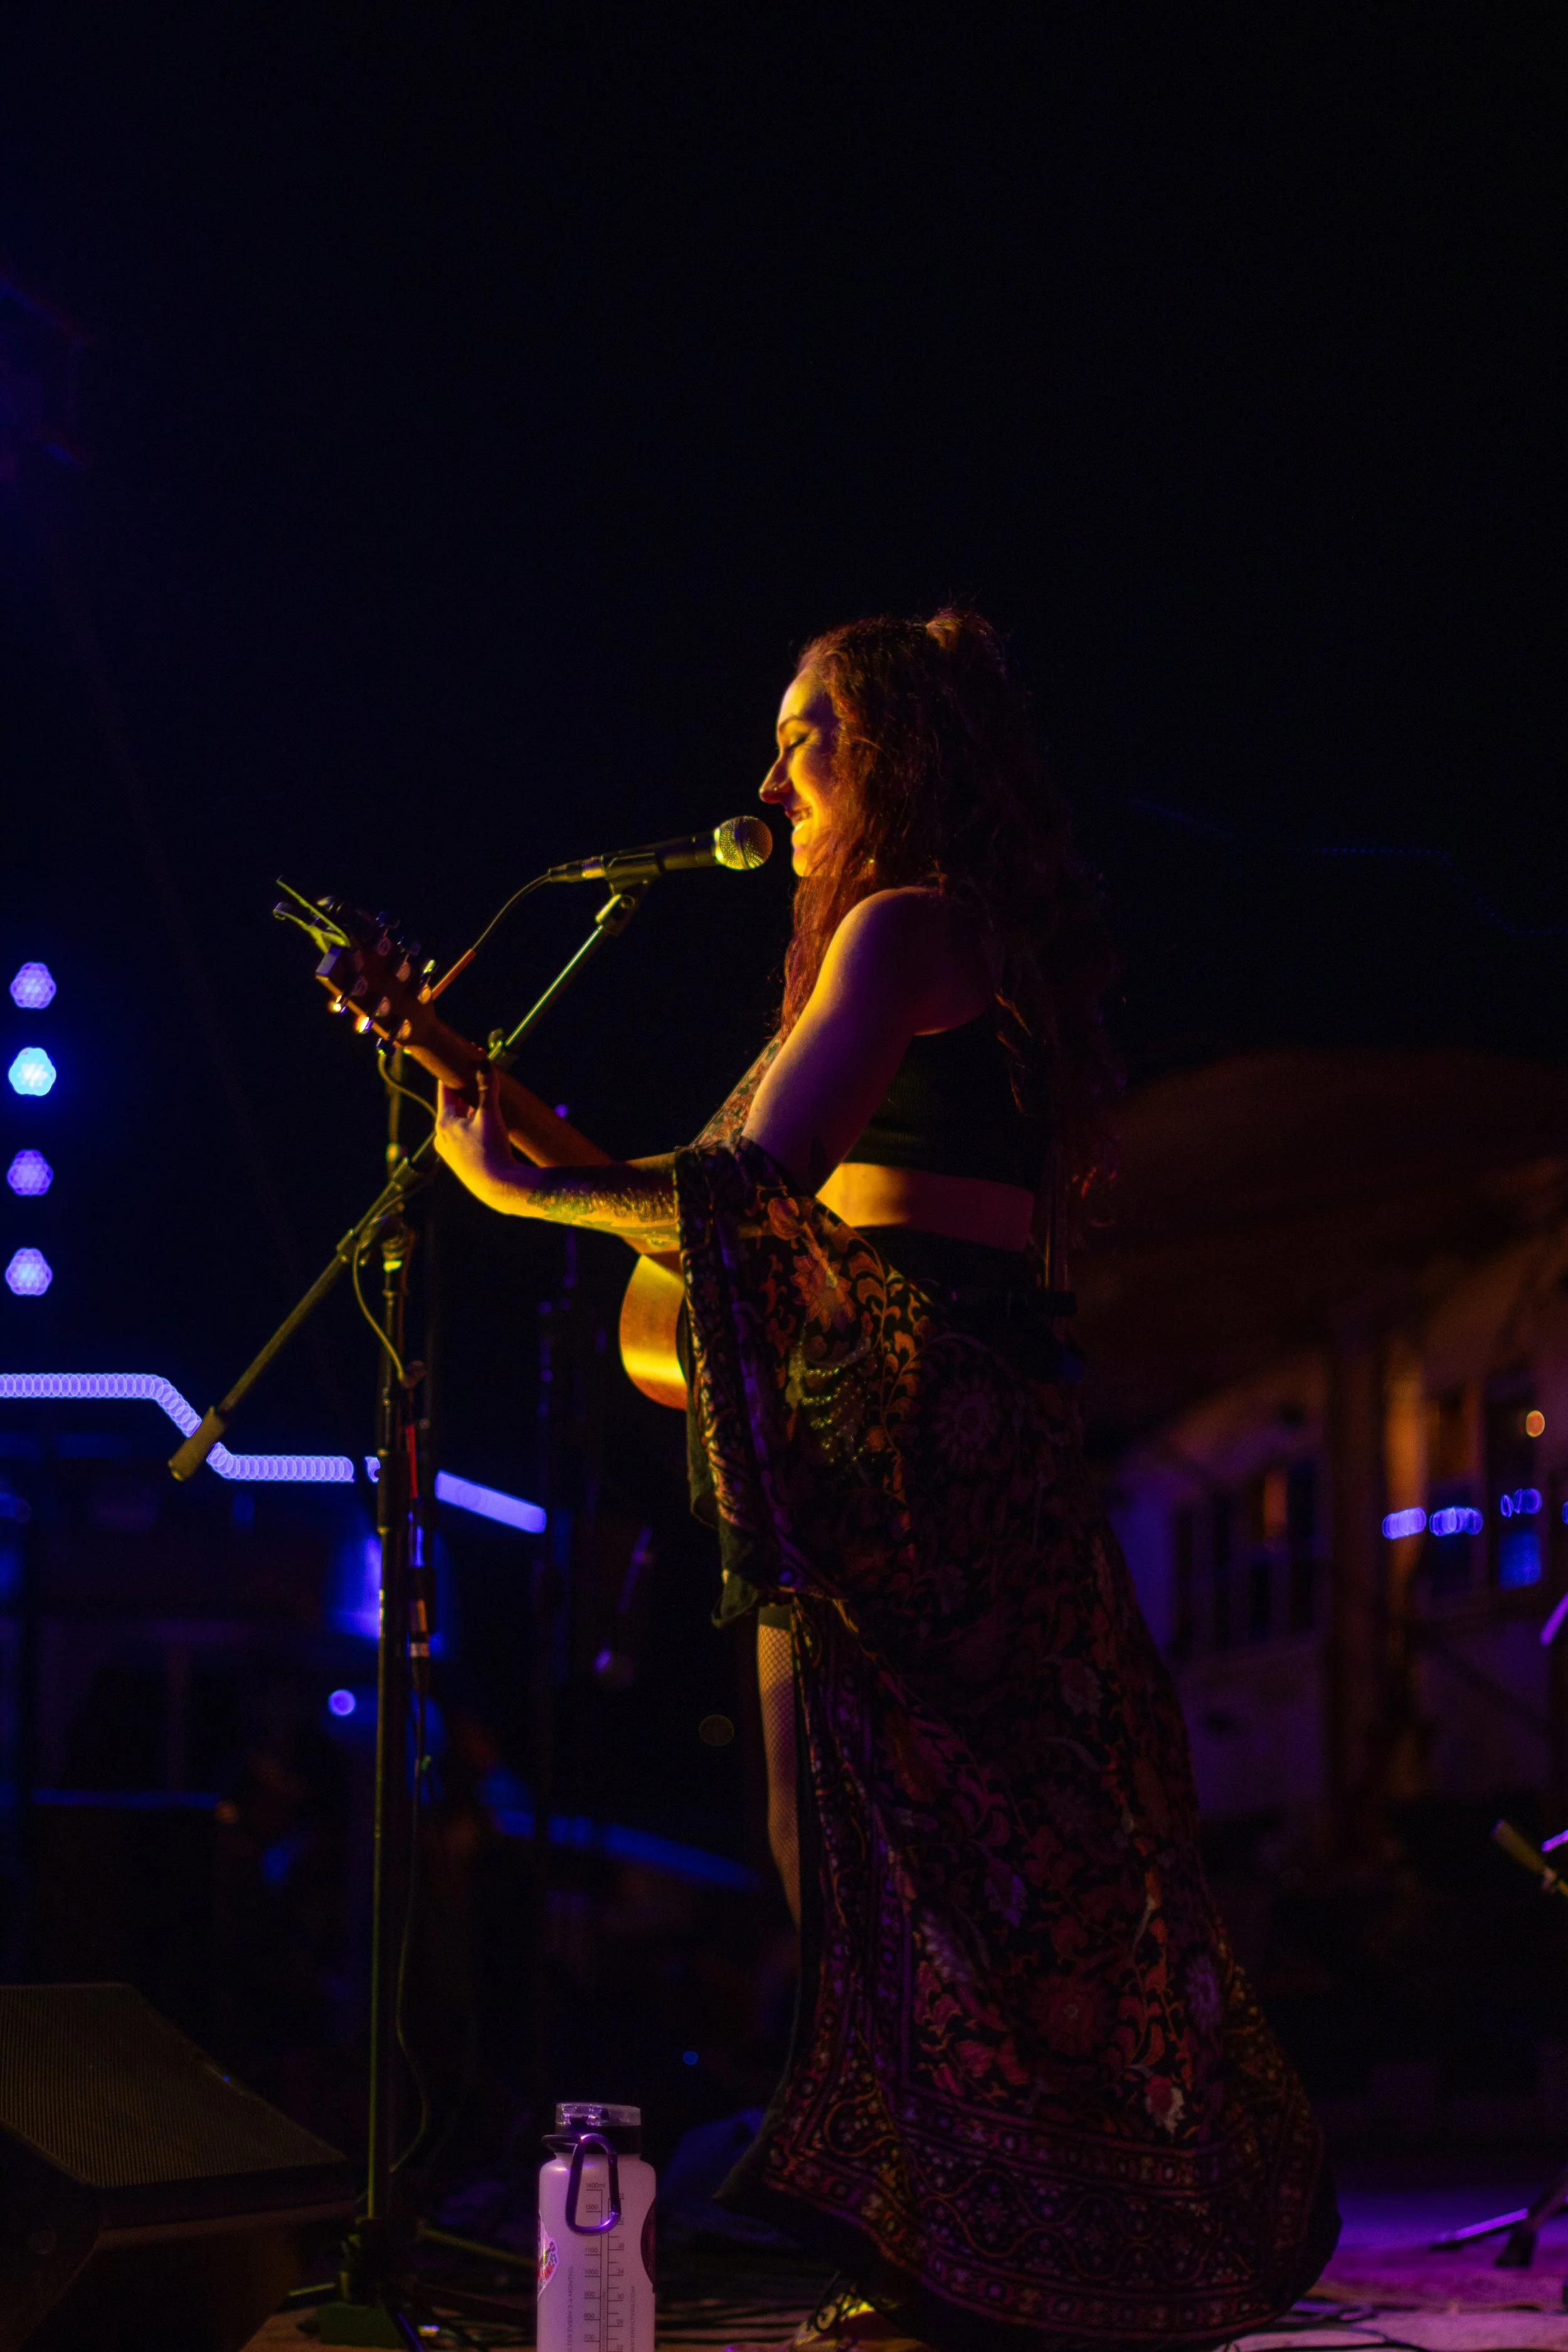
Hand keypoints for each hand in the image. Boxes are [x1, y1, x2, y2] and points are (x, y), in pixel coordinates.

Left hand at [434, 1070, 530, 1211]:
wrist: (498, 1187)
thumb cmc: (491, 1150)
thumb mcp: (490, 1115)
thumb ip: (487, 1088)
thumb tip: (484, 1063)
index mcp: (444, 1122)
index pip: (445, 1089)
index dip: (453, 1073)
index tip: (460, 1059)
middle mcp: (442, 1136)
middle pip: (452, 1105)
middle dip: (464, 1090)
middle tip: (476, 1073)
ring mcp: (450, 1150)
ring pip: (458, 1121)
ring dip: (469, 1108)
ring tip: (482, 1096)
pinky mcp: (460, 1161)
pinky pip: (464, 1135)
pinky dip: (472, 1124)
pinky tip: (484, 1123)